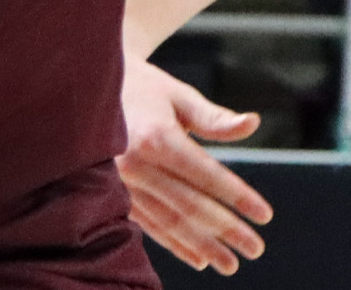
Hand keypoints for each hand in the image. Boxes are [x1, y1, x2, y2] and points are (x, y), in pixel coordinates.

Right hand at [116, 57, 271, 274]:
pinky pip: (148, 224)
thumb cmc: (140, 87)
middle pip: (189, 205)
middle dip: (225, 229)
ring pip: (168, 222)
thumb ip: (213, 118)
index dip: (237, 197)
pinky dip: (173, 244)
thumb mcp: (177, 95)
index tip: (264, 215)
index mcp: (156, 138)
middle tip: (255, 249)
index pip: (206, 175)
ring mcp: (121, 183)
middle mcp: (136, 165)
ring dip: (201, 245)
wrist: (86, 89)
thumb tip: (252, 123)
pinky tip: (197, 258)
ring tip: (229, 263)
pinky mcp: (112, 194)